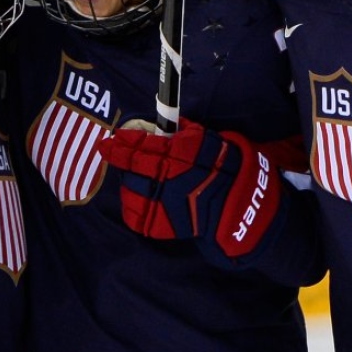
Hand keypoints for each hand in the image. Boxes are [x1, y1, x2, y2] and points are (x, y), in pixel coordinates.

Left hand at [97, 119, 305, 266]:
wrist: (244, 212)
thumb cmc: (233, 172)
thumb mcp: (217, 143)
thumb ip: (191, 134)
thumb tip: (170, 125)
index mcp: (185, 153)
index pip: (147, 143)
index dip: (128, 139)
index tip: (115, 137)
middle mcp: (172, 176)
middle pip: (135, 164)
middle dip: (120, 155)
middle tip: (107, 149)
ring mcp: (166, 202)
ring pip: (132, 189)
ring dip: (128, 181)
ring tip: (130, 178)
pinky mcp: (164, 225)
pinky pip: (137, 217)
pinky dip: (134, 208)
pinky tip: (137, 201)